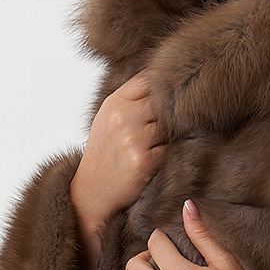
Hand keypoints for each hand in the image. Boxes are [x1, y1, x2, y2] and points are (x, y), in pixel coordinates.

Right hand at [70, 69, 164, 232]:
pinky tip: (159, 157)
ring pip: (171, 125)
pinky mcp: (144, 160)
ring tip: (164, 142)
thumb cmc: (104, 154)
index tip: (173, 92)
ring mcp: (133, 139)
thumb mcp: (108, 119)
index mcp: (114, 103)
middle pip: (164, 101)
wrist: (91, 191)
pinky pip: (171, 148)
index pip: (148, 78)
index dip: (165, 84)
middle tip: (179, 120)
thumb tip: (163, 78)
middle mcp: (122, 118)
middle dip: (172, 111)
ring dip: (173, 133)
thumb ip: (131, 98)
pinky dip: (170, 152)